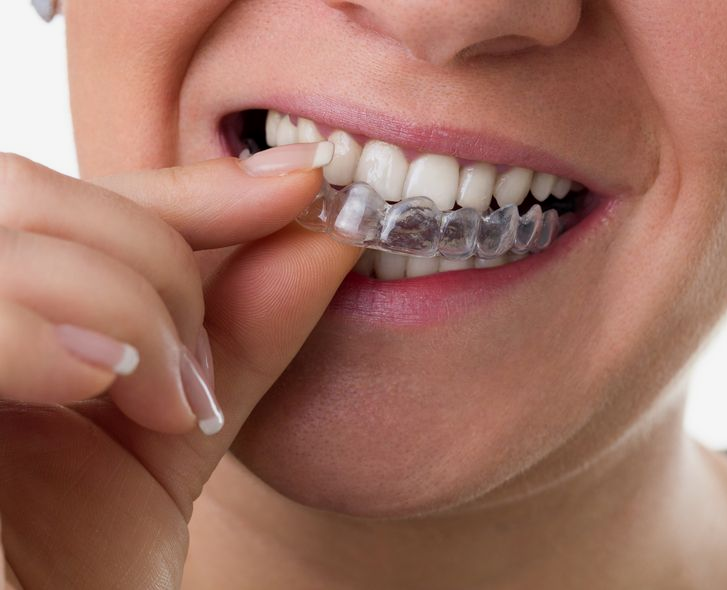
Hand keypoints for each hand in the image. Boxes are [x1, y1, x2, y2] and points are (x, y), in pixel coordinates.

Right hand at [0, 146, 357, 588]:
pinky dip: (39, 331)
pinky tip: (98, 383)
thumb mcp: (169, 440)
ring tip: (164, 404)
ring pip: (4, 230)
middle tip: (194, 374)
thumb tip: (322, 235)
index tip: (301, 180)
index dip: (188, 184)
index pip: (71, 200)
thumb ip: (239, 338)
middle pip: (28, 190)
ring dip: (116, 300)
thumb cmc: (70, 572)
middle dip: (151, 258)